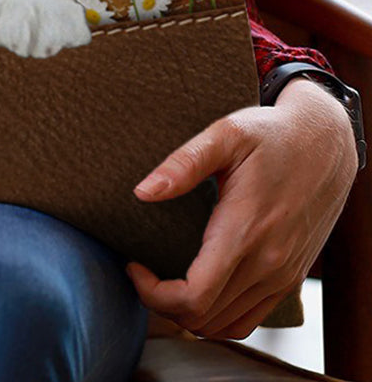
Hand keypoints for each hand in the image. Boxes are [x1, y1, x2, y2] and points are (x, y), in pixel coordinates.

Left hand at [125, 77, 358, 339]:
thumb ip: (183, 164)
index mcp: (245, 231)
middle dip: (161, 303)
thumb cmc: (271, 135)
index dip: (153, 293)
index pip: (194, 296)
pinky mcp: (290, 277)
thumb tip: (143, 192)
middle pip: (204, 318)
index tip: (133, 265)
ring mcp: (282, 275)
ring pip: (226, 325)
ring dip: (188, 314)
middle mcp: (268, 263)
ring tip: (163, 280)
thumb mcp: (225, 135)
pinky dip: (217, 316)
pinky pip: (249, 318)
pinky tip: (197, 288)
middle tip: (141, 270)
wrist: (325, 144)